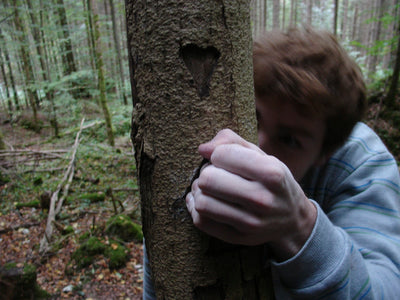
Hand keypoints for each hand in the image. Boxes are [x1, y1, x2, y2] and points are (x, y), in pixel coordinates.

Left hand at [186, 129, 316, 260]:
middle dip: (207, 172)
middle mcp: (262, 199)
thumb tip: (202, 149)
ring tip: (209, 188)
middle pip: (208, 179)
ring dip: (199, 191)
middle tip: (216, 174)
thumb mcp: (261, 155)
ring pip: (202, 202)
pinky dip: (196, 208)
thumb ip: (231, 142)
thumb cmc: (273, 181)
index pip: (221, 155)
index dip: (218, 154)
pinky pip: (201, 221)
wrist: (293, 219)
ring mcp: (251, 223)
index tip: (225, 160)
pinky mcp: (238, 238)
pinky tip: (206, 201)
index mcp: (271, 172)